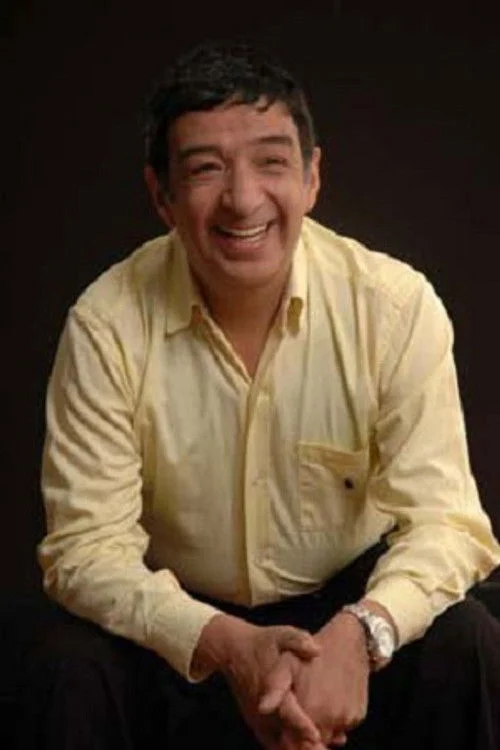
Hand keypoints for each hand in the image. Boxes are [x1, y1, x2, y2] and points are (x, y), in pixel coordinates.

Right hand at [193, 614, 322, 747]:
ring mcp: (260, 721)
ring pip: (280, 745)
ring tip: (321, 749)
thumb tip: (317, 649)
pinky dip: (291, 747)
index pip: (287, 712)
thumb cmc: (262, 643)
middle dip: (304, 744)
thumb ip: (298, 640)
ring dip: (298, 747)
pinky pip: (275, 744)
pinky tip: (309, 745)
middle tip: (323, 749)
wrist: (235, 651)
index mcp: (270, 689)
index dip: (302, 725)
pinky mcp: (259, 725)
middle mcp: (263, 711)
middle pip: (286, 737)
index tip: (316, 735)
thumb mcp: (280, 635)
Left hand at [260, 612, 370, 747]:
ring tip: (314, 702)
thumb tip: (262, 709)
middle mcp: (332, 719)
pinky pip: (343, 726)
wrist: (350, 641)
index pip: (296, 742)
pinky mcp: (358, 715)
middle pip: (313, 743)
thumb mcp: (288, 663)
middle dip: (303, 736)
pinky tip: (328, 700)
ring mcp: (347, 719)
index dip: (288, 739)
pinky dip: (334, 720)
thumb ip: (275, 688)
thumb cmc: (314, 652)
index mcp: (311, 709)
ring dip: (321, 727)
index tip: (284, 731)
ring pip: (329, 735)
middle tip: (302, 709)